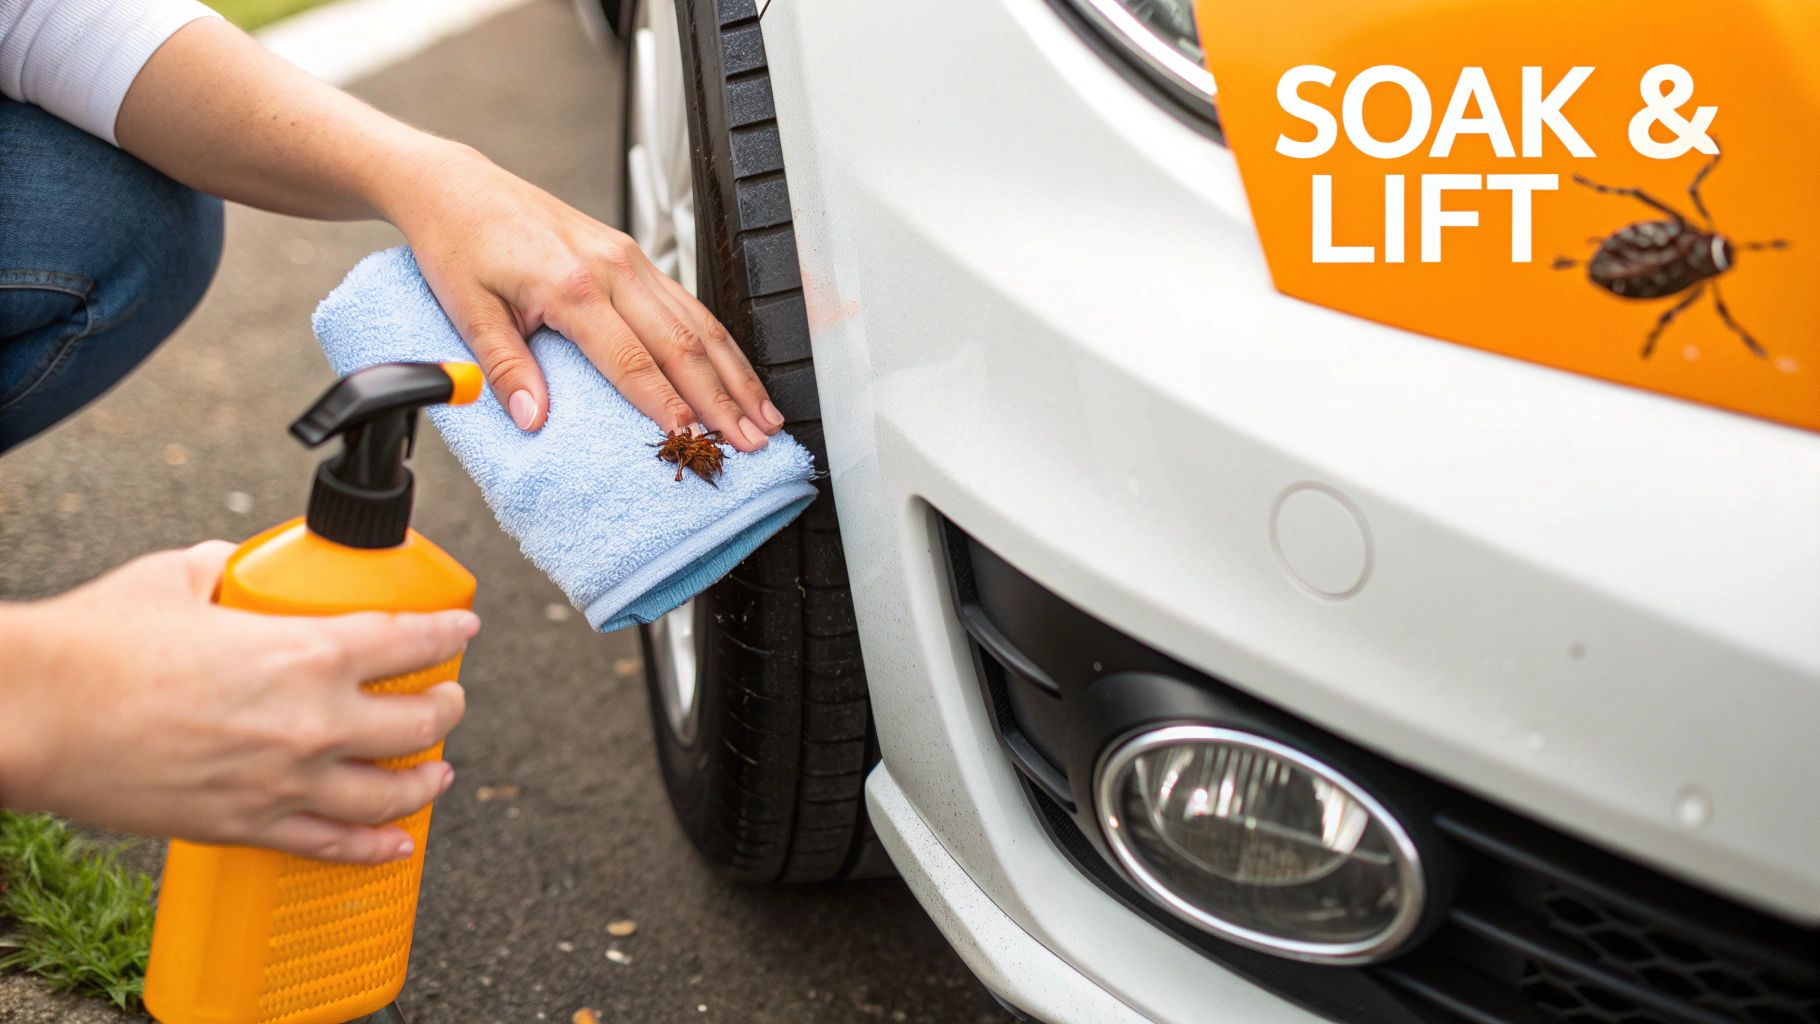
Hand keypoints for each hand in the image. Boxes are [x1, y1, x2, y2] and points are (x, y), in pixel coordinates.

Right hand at [0, 543, 474, 864]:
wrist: (36, 716)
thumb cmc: (99, 644)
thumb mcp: (184, 575)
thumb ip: (233, 570)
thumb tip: (243, 569)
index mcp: (309, 651)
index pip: (412, 640)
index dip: (448, 633)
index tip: (462, 630)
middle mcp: (314, 721)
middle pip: (420, 723)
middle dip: (446, 708)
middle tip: (447, 700)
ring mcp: (286, 780)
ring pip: (390, 791)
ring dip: (424, 780)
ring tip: (437, 772)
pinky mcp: (249, 825)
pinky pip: (331, 844)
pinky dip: (371, 848)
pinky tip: (393, 844)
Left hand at [382, 144, 784, 449]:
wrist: (458, 189)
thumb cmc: (460, 242)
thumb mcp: (467, 311)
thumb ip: (505, 367)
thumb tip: (533, 418)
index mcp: (572, 283)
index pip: (633, 360)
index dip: (667, 405)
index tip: (693, 440)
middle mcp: (612, 267)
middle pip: (683, 343)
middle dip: (722, 398)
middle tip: (750, 441)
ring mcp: (629, 258)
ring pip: (699, 322)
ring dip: (735, 373)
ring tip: (762, 416)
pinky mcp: (633, 256)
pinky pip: (689, 303)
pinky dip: (720, 344)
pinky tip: (737, 373)